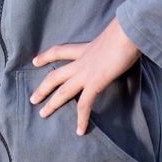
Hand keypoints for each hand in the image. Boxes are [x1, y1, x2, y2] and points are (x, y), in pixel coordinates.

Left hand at [30, 17, 141, 135]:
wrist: (128, 31)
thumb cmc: (125, 30)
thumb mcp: (112, 34)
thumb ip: (109, 41)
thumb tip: (117, 41)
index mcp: (85, 48)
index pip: (60, 51)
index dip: (46, 56)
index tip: (35, 61)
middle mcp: (81, 61)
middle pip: (55, 75)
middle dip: (43, 88)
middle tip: (33, 98)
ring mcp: (86, 73)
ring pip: (63, 91)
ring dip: (52, 104)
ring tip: (42, 115)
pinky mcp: (95, 82)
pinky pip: (85, 105)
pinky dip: (82, 119)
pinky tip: (80, 131)